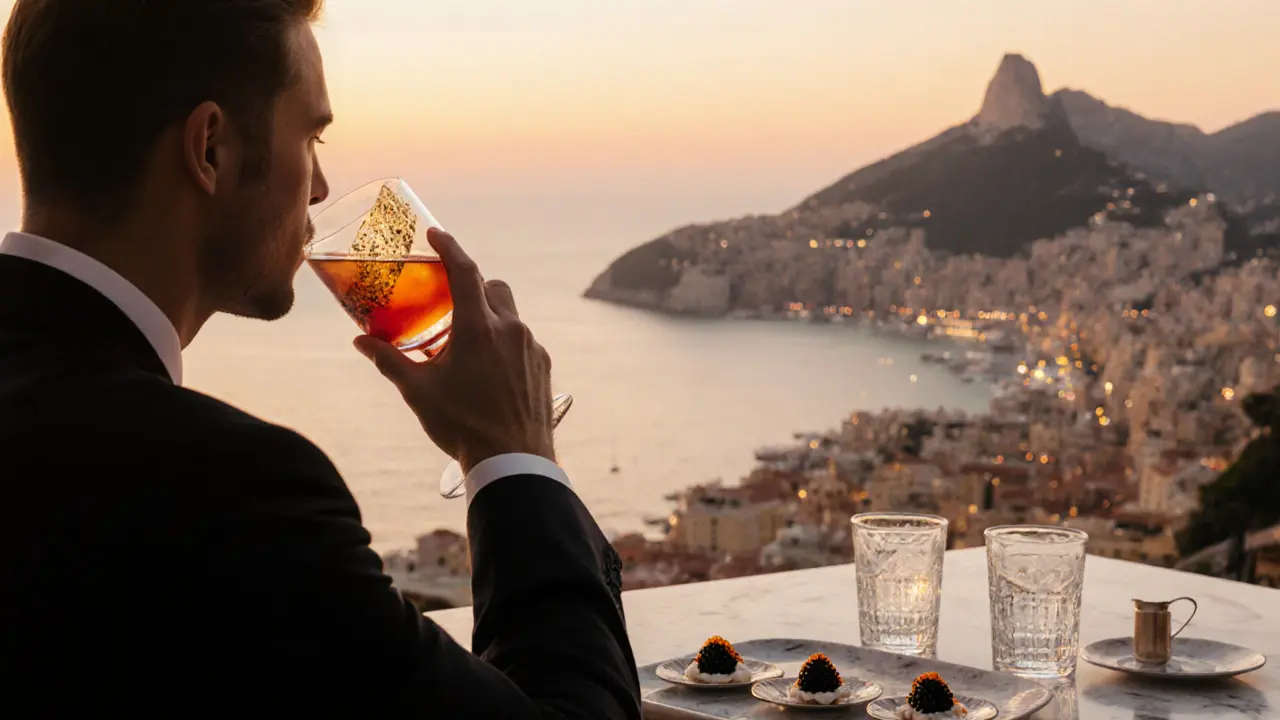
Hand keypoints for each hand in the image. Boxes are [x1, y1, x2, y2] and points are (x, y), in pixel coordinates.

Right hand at [354, 228, 555, 473]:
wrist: (513, 460)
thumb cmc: (462, 425)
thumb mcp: (418, 391)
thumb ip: (389, 360)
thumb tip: (360, 341)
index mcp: (477, 328)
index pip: (464, 271)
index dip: (449, 247)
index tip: (436, 234)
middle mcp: (509, 329)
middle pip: (492, 287)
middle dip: (472, 284)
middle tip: (450, 298)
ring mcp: (531, 347)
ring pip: (510, 315)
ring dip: (489, 317)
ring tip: (466, 342)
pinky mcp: (543, 365)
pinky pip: (522, 342)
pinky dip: (504, 343)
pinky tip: (489, 369)